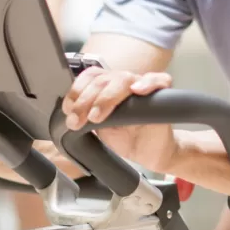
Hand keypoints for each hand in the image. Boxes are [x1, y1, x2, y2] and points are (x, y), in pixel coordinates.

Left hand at [62, 68, 177, 172]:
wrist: (148, 152)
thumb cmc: (125, 138)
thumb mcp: (98, 128)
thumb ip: (85, 116)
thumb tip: (68, 115)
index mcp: (107, 86)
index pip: (90, 76)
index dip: (77, 90)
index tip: (68, 109)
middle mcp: (123, 82)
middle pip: (103, 79)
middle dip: (85, 100)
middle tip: (76, 121)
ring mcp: (142, 86)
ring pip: (123, 79)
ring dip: (106, 97)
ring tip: (96, 116)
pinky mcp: (161, 95)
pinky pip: (159, 80)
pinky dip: (148, 82)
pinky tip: (137, 90)